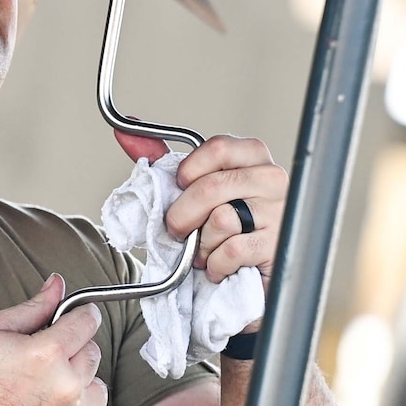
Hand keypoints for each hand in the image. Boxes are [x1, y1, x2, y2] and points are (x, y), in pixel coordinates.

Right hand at [0, 274, 106, 405]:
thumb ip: (32, 307)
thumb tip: (57, 284)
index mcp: (47, 354)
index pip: (88, 321)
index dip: (79, 317)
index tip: (74, 321)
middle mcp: (68, 386)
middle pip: (92, 352)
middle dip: (72, 353)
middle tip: (43, 364)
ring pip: (96, 385)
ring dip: (78, 384)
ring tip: (44, 392)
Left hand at [116, 130, 287, 283]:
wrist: (251, 274)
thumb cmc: (223, 224)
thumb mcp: (196, 186)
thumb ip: (164, 159)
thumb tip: (125, 131)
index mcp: (253, 157)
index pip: (218, 147)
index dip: (188, 171)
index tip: (180, 188)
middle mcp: (271, 180)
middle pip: (211, 187)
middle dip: (183, 216)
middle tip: (180, 230)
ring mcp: (279, 212)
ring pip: (221, 220)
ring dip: (203, 245)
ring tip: (209, 250)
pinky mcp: (277, 246)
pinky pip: (232, 250)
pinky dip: (216, 264)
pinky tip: (221, 265)